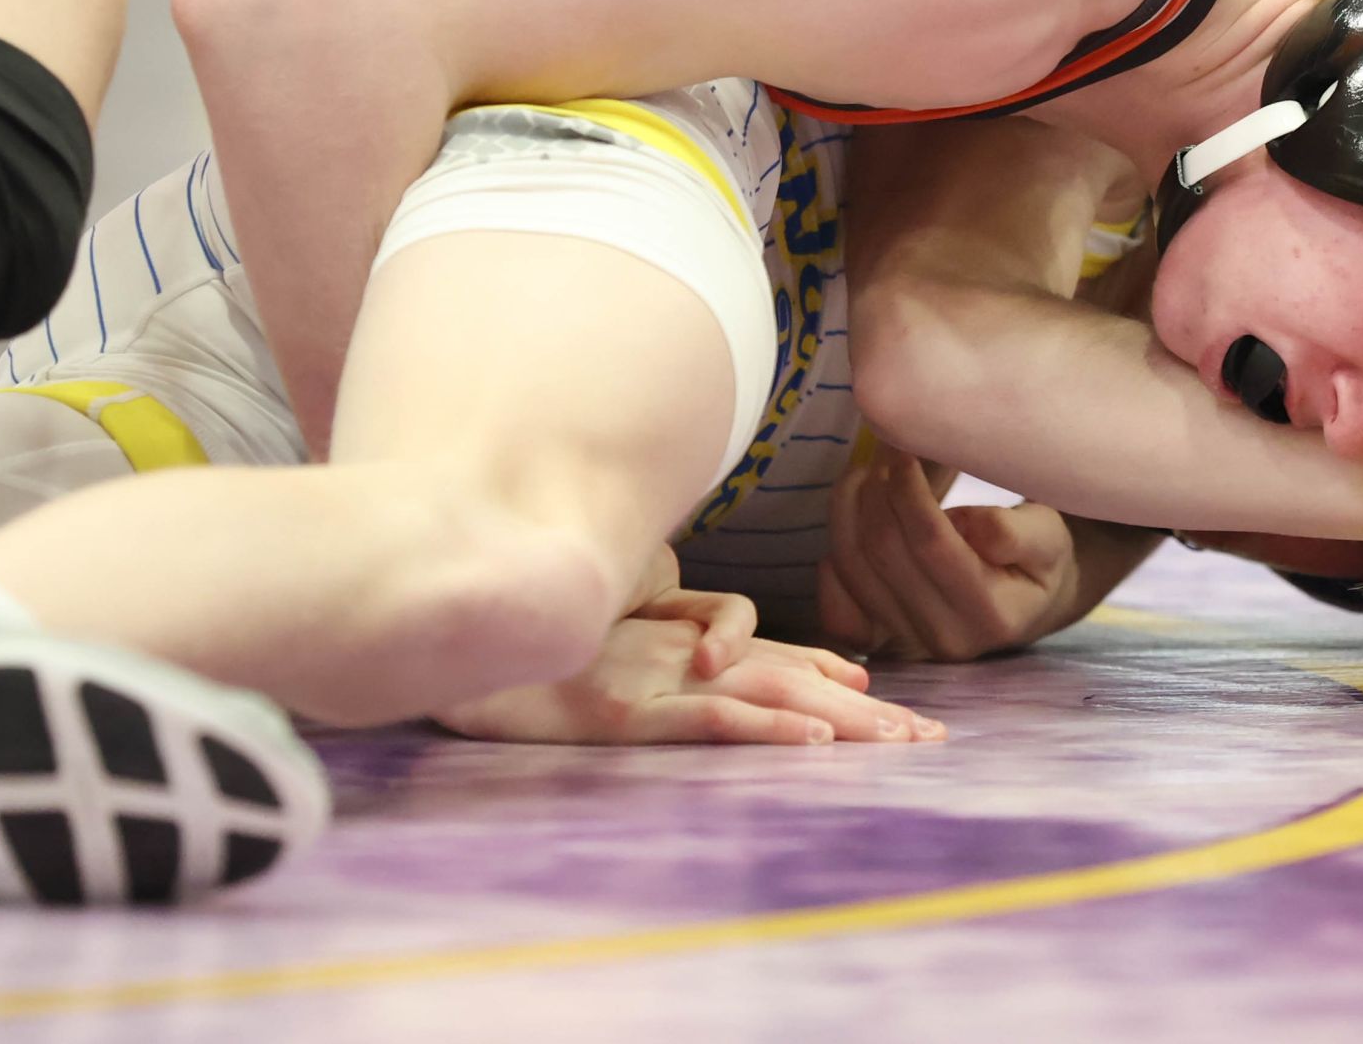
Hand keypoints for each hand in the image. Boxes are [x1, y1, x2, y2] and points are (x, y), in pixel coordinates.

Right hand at [431, 594, 945, 745]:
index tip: (877, 692)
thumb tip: (679, 645)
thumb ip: (630, 627)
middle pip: (787, 676)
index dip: (823, 669)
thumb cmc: (497, 631)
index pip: (763, 653)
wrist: (434, 617)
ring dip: (840, 720)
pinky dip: (764, 731)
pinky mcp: (622, 709)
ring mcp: (649, 676)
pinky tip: (812, 744)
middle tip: (928, 738)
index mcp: (663, 635)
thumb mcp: (577, 628)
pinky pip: (707, 720)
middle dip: (861, 709)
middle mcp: (670, 650)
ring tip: (899, 742)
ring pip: (767, 695)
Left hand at [818, 443, 1079, 660]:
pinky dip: (833, 560)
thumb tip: (969, 525)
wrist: (1027, 600)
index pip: (931, 543)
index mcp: (991, 613)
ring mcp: (907, 644)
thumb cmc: (1040, 557)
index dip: (908, 489)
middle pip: (883, 553)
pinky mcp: (880, 642)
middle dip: (877, 490)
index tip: (903, 444)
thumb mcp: (1049, 536)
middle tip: (886, 448)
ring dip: (850, 509)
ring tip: (870, 472)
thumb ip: (1017, 532)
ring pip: (852, 567)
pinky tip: (852, 523)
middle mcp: (944, 638)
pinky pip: (836, 607)